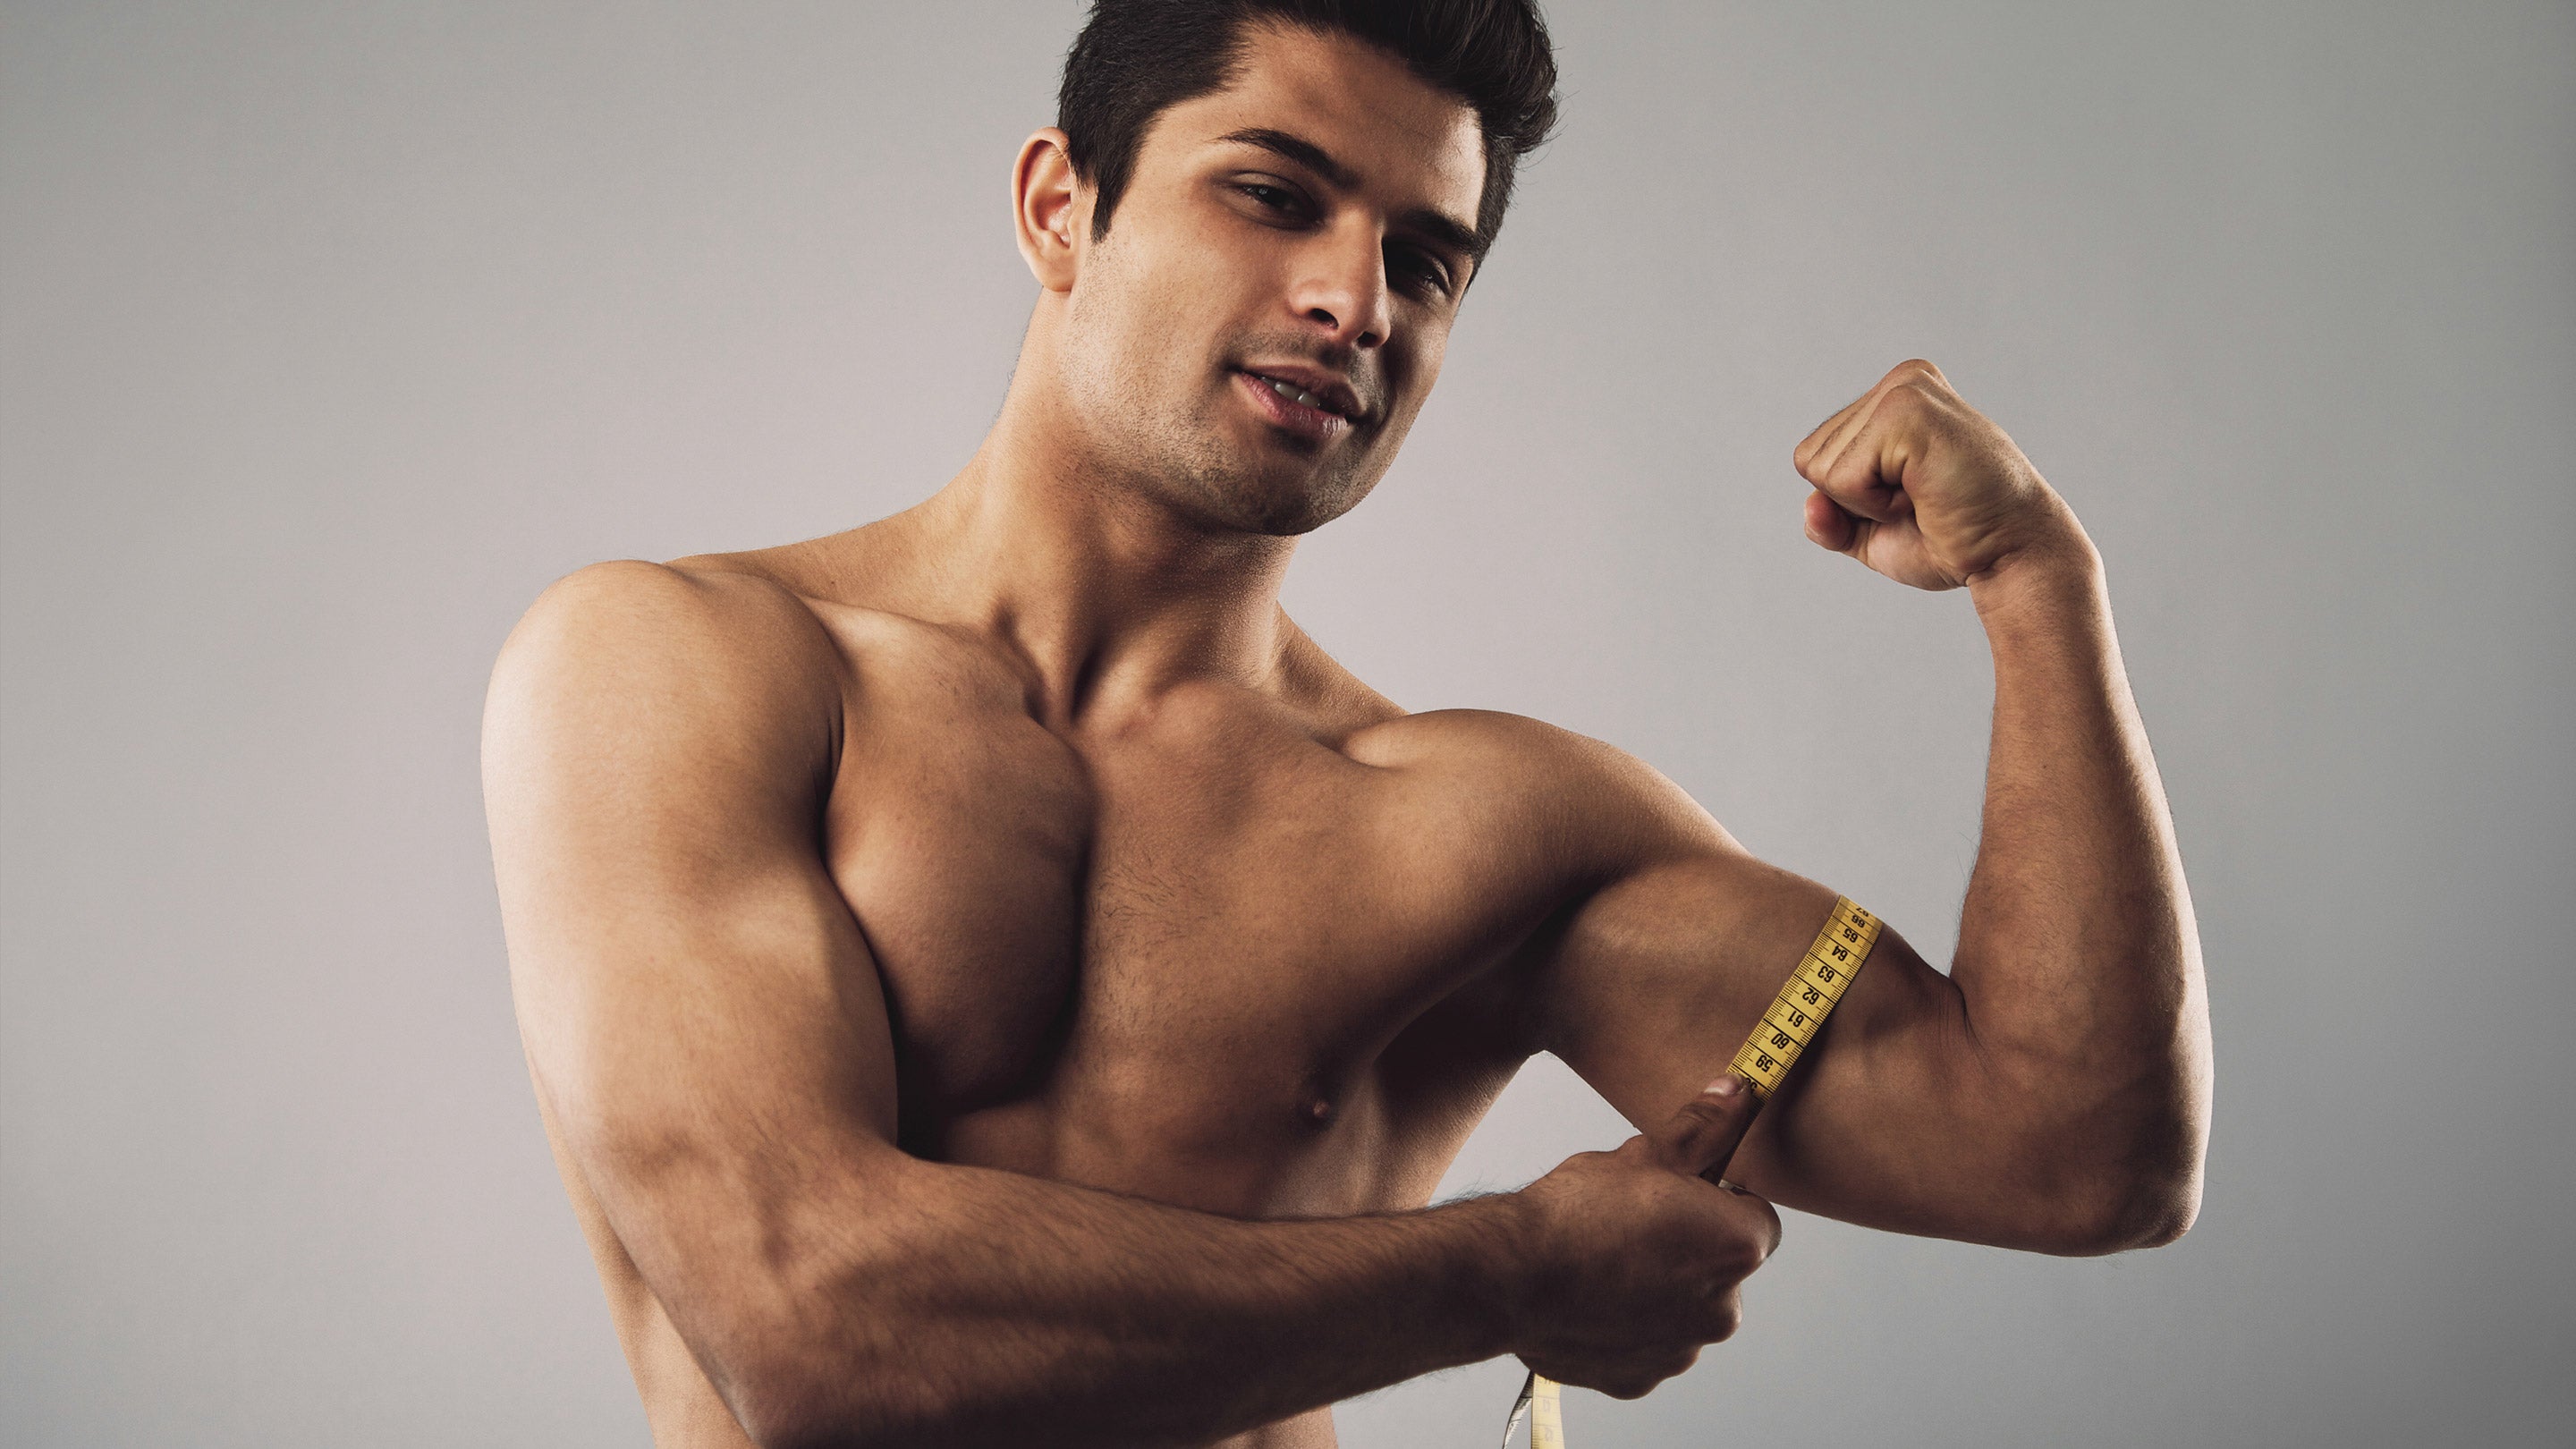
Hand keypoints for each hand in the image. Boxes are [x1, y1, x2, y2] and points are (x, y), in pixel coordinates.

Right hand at [1503, 1076, 1782, 1398]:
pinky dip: (1625, 1325)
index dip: (1717, 1200)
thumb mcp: (1644, 1154)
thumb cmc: (1576, 1213)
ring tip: (1602, 1261)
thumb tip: (1737, 1093)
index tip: (1680, 1192)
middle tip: (1633, 1223)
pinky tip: (1587, 1297)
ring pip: (1681, 1309)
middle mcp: (1722, 1310)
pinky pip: (1644, 1343)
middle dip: (1688, 1248)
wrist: (1510, 1276)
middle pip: (1719, 1268)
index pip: (1755, 1216)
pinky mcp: (1639, 1379)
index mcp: (1736, 1247)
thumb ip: (1702, 1129)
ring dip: (1657, 1288)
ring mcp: (1680, 1352)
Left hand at [1793, 359, 2089, 590]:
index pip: (1814, 456)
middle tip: (1921, 501)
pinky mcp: (1907, 411)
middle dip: (1855, 502)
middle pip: (1810, 459)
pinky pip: (1841, 477)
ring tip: (1926, 495)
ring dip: (1868, 503)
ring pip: (1820, 468)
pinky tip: (1925, 494)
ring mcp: (1904, 390)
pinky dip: (1874, 505)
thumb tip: (1809, 508)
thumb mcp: (1872, 533)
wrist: (2011, 555)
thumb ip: (1831, 519)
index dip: (1850, 500)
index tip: (1910, 501)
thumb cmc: (1954, 540)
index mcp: (1893, 398)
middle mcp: (1900, 383)